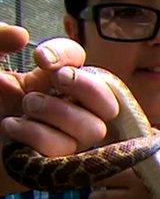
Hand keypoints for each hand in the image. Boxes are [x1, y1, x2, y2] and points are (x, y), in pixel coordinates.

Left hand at [0, 23, 118, 155]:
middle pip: (108, 101)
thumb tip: (21, 35)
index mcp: (52, 83)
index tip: (39, 58)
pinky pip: (64, 148)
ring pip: (93, 128)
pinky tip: (12, 128)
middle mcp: (68, 110)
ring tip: (26, 107)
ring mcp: (67, 139)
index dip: (67, 55)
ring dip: (59, 111)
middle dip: (87, 86)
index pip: (79, 60)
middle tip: (57, 79)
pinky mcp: (57, 164)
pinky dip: (36, 134)